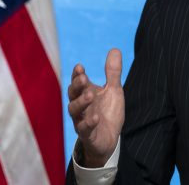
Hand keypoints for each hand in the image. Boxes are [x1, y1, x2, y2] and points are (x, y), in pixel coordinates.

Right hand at [67, 48, 124, 166]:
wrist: (109, 138)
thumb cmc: (108, 112)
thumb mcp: (114, 90)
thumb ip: (113, 72)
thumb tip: (115, 49)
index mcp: (86, 93)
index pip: (78, 82)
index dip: (77, 74)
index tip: (80, 66)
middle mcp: (80, 106)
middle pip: (73, 94)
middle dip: (76, 86)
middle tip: (83, 78)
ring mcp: (82, 120)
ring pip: (74, 111)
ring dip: (81, 102)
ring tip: (90, 95)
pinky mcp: (88, 134)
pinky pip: (84, 129)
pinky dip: (88, 123)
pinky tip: (96, 117)